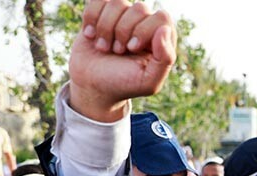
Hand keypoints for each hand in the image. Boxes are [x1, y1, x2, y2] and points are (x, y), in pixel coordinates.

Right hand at [69, 0, 176, 120]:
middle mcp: (144, 23)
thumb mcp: (148, 81)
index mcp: (161, 39)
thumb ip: (165, 59)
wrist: (93, 86)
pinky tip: (91, 36)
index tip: (131, 48)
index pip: (161, 18)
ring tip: (104, 47)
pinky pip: (98, 0)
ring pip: (118, 2)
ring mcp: (123, 16)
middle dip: (124, 32)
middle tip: (117, 51)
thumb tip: (164, 29)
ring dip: (106, 28)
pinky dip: (91, 18)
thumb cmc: (123, 84)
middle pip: (139, 8)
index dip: (144, 30)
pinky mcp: (102, 13)